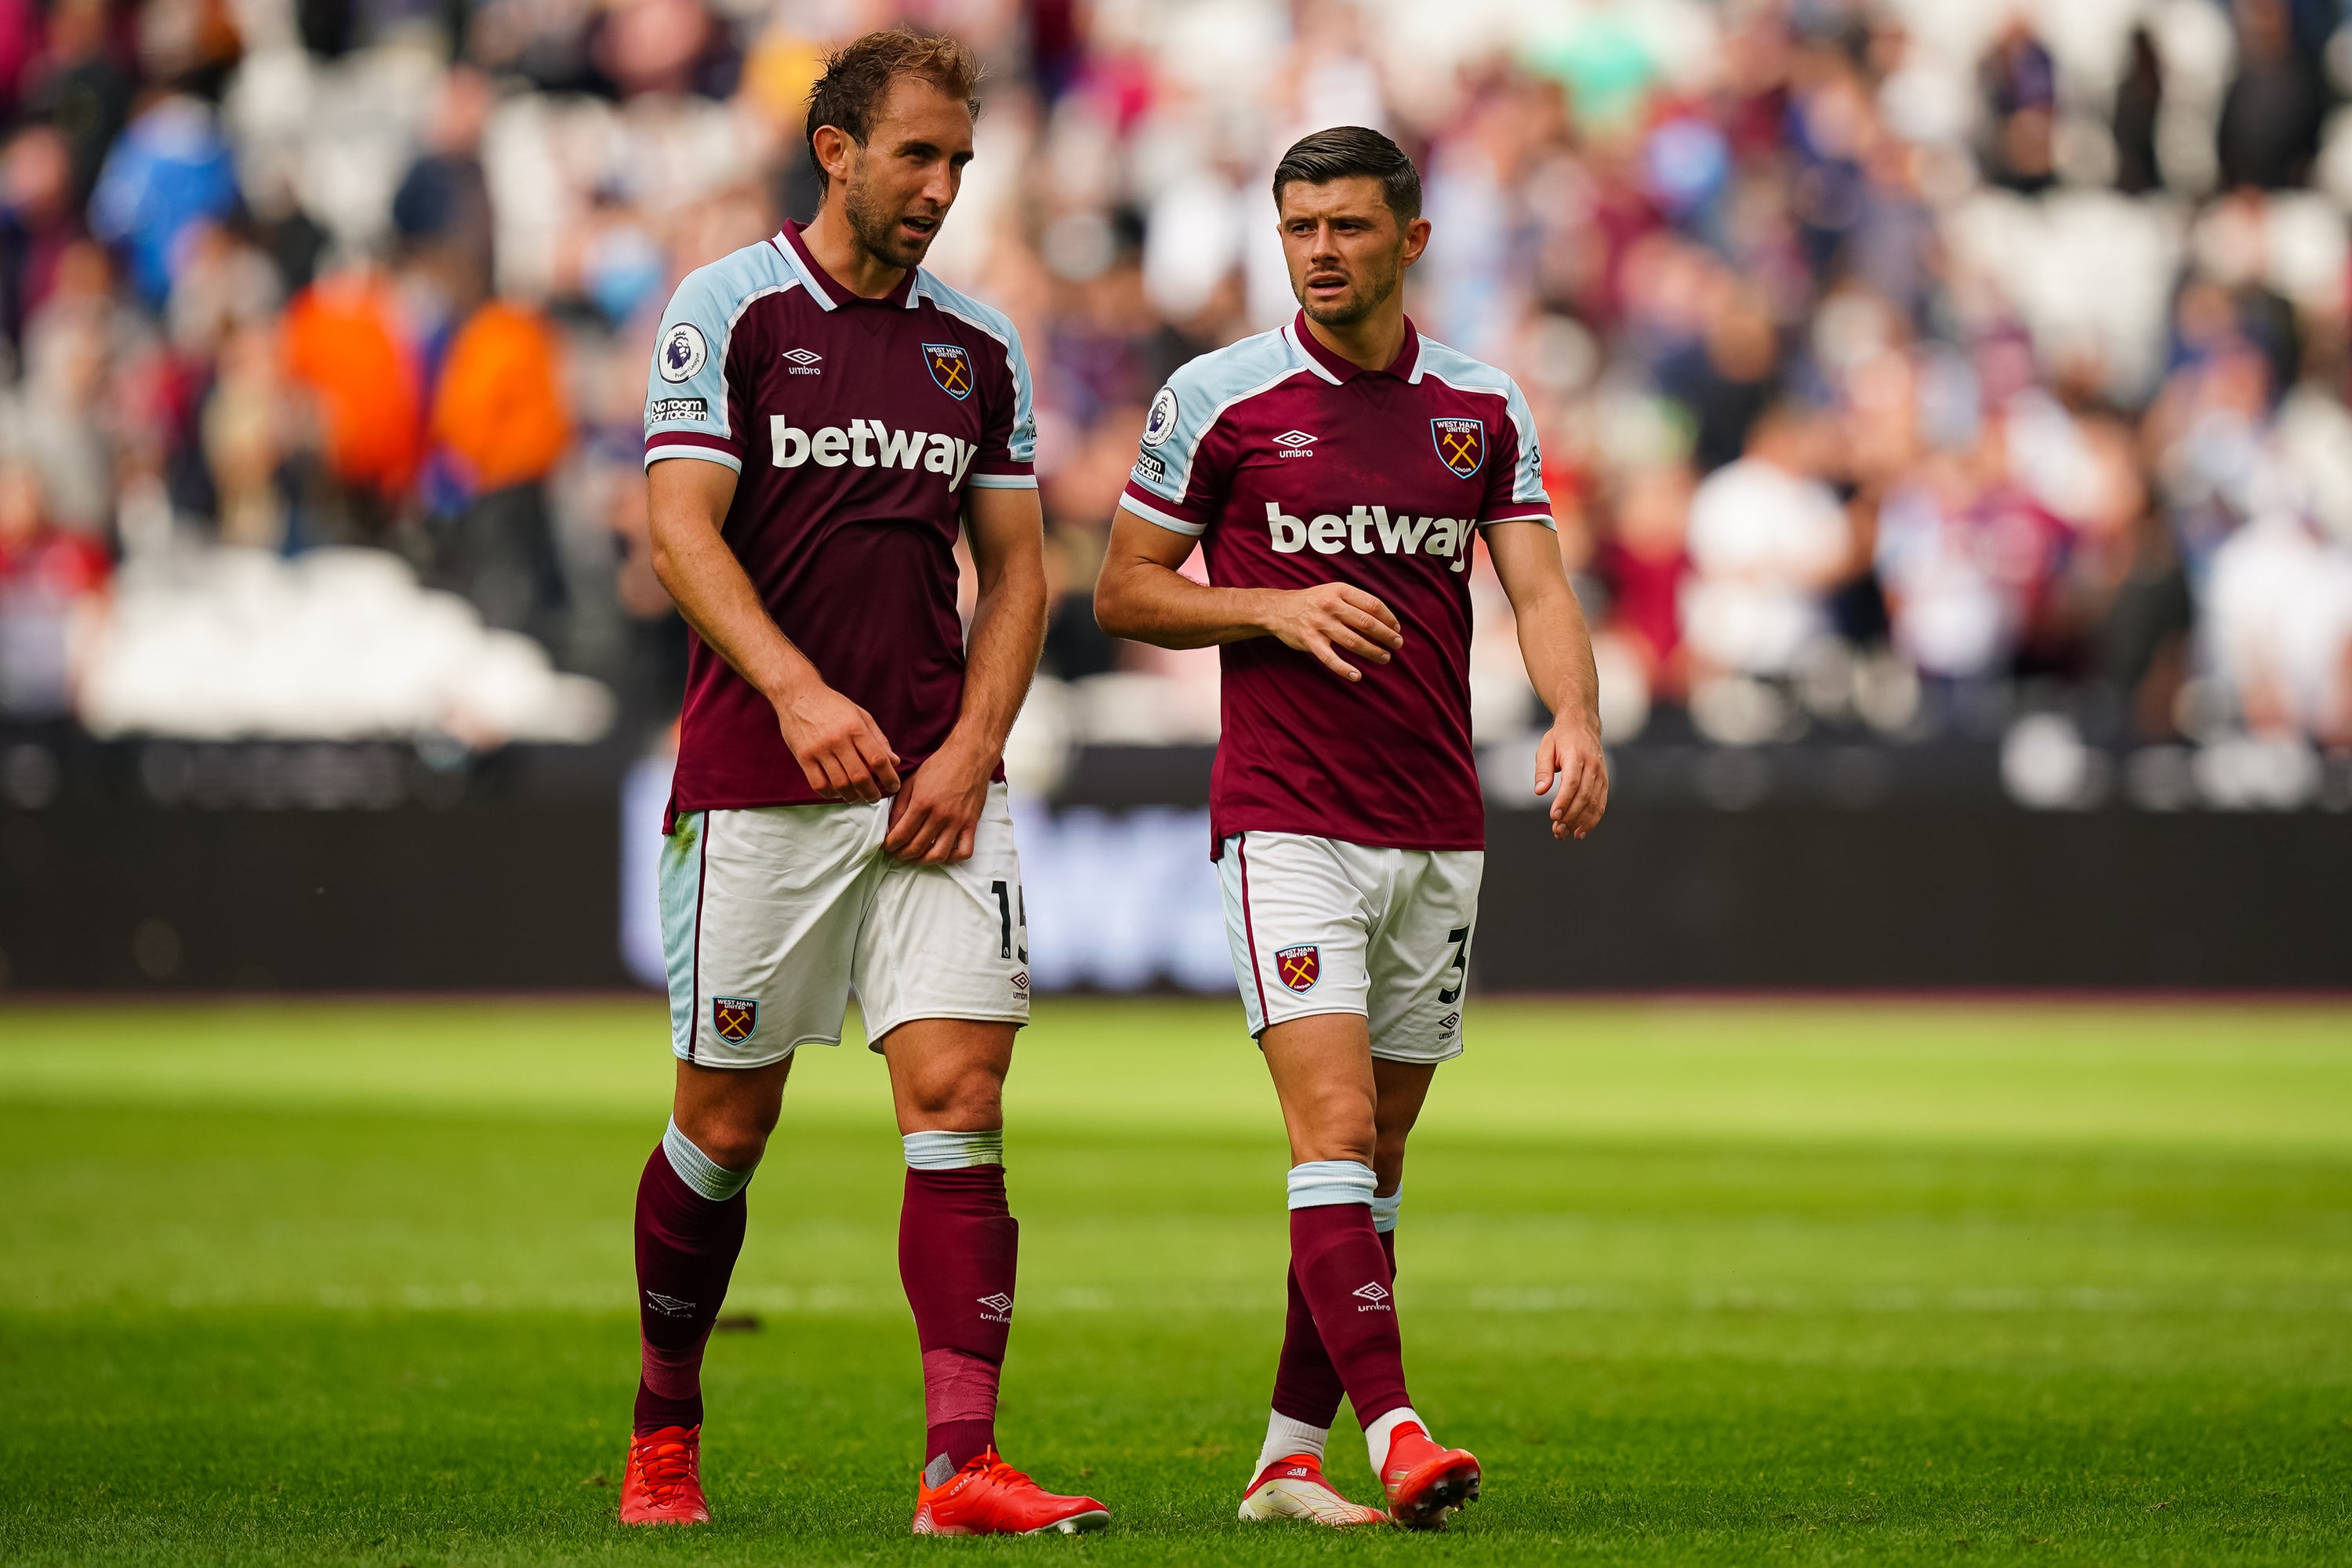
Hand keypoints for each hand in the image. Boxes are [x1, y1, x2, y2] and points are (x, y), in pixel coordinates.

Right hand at [772, 681, 900, 801]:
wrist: (798, 694)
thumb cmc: (833, 705)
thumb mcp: (860, 715)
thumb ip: (878, 739)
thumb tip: (894, 761)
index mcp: (855, 728)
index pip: (878, 759)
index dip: (889, 777)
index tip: (894, 786)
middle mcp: (837, 740)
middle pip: (860, 776)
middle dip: (871, 793)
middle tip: (875, 797)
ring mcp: (819, 750)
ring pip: (840, 784)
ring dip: (852, 796)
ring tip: (858, 797)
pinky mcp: (803, 757)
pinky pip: (819, 784)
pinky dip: (831, 794)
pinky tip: (837, 792)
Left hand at [881, 738, 990, 863]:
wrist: (969, 756)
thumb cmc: (940, 765)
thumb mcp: (912, 781)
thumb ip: (900, 805)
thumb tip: (890, 827)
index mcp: (922, 803)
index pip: (901, 834)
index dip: (890, 845)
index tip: (885, 847)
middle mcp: (940, 815)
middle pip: (917, 847)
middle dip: (901, 854)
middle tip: (896, 853)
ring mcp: (957, 821)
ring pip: (938, 854)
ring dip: (923, 861)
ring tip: (915, 857)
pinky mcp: (971, 824)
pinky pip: (964, 851)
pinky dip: (952, 858)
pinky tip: (942, 854)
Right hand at [1260, 582, 1402, 681]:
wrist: (1278, 609)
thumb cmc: (1312, 601)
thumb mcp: (1333, 592)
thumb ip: (1355, 601)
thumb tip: (1384, 619)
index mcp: (1340, 591)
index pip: (1373, 604)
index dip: (1389, 618)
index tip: (1396, 627)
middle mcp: (1331, 606)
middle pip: (1367, 623)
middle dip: (1386, 636)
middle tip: (1398, 644)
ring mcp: (1320, 624)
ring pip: (1353, 641)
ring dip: (1373, 652)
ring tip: (1385, 658)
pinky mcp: (1310, 641)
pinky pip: (1330, 658)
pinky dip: (1344, 669)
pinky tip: (1357, 676)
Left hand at [1535, 713, 1607, 840]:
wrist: (1583, 724)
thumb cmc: (1560, 737)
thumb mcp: (1545, 747)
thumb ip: (1542, 770)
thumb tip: (1539, 792)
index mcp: (1577, 756)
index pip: (1572, 782)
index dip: (1564, 801)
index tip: (1553, 816)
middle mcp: (1593, 766)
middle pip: (1584, 796)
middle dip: (1571, 816)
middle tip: (1557, 831)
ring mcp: (1601, 774)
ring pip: (1594, 803)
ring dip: (1581, 822)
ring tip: (1567, 835)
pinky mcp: (1604, 781)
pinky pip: (1601, 803)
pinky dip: (1592, 819)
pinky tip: (1581, 831)